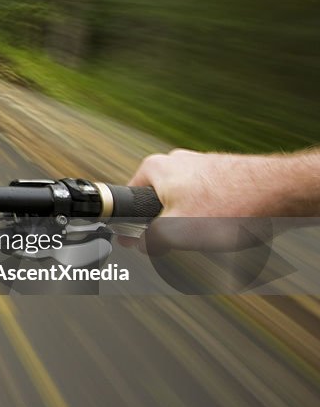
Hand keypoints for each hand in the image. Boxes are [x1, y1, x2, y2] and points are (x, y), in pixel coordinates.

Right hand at [123, 148, 319, 254]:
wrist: (280, 191)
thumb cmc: (229, 206)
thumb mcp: (175, 232)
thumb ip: (148, 240)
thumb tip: (139, 245)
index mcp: (155, 168)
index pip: (127, 199)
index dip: (130, 224)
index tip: (139, 241)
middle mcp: (175, 162)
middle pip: (158, 204)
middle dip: (167, 228)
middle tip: (180, 245)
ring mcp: (201, 166)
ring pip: (185, 206)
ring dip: (194, 226)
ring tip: (212, 237)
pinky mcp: (223, 174)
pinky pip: (208, 204)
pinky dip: (215, 219)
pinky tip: (228, 230)